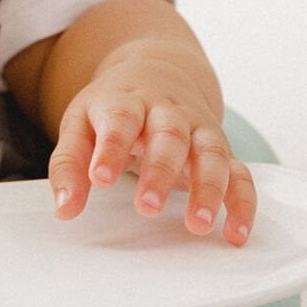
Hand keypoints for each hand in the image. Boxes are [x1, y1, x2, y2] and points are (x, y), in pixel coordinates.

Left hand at [47, 45, 256, 244]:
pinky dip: (241, 202)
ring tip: (197, 224)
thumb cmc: (113, 108)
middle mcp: (168, 112)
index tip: (101, 178)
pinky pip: (240, 173)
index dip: (112, 148)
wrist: (155, 73)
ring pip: (211, 153)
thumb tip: (65, 208)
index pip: (121, 120)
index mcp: (127, 101)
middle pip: (169, 136)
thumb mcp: (80, 125)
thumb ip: (69, 165)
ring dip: (208, 188)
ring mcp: (198, 130)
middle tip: (147, 207)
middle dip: (160, 172)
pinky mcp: (221, 150)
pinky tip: (235, 233)